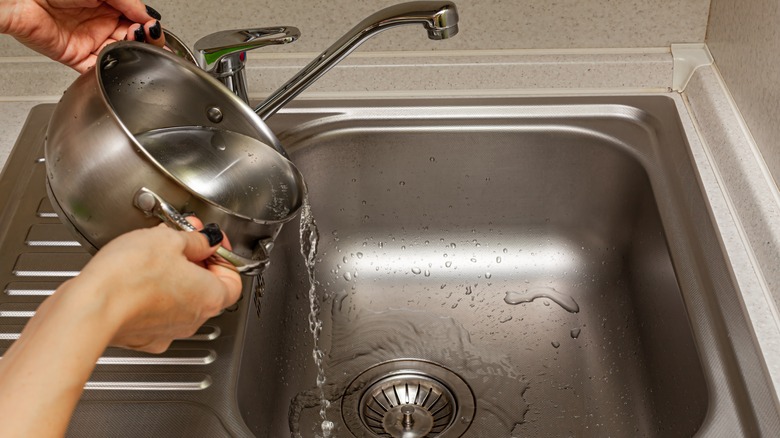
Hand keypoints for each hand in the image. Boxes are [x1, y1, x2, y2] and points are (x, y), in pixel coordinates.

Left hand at [0, 0, 164, 72]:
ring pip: (118, 55)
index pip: (136, 20)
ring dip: (130, 55)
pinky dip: (110, 70)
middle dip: (143, 42)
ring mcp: (88, 41)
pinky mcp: (75, 57)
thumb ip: (129, 3)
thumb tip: (149, 17)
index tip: (153, 29)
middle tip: (147, 39)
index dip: (147, 27)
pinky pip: (97, 69)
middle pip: (130, 40)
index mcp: (107, 4)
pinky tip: (121, 65)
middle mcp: (98, 23)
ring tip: (134, 48)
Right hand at [0, 221, 242, 435]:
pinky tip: (135, 274)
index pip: (233, 278)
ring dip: (171, 274)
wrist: (89, 309)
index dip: (223, 255)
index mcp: (210, 298)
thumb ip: (195, 240)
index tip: (210, 240)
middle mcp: (192, 320)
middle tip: (179, 238)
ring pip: (178, 298)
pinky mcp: (140, 335)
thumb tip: (206, 240)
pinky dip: (149, 292)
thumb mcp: (168, 240)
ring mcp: (166, 331)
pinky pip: (153, 311)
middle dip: (194, 259)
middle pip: (205, 287)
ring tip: (153, 252)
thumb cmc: (130, 277)